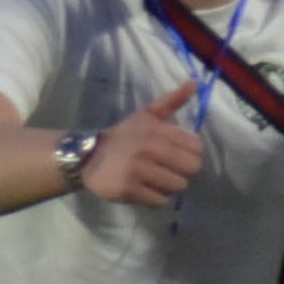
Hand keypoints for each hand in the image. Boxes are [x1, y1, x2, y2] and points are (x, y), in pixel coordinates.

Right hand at [72, 107, 203, 208]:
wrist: (87, 157)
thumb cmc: (123, 136)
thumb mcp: (146, 115)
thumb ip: (172, 100)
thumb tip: (195, 82)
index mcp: (157, 130)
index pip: (196, 147)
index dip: (190, 152)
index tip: (177, 153)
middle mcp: (149, 149)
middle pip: (191, 168)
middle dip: (182, 171)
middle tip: (168, 169)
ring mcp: (138, 170)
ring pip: (177, 186)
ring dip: (169, 185)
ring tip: (156, 179)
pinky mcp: (129, 189)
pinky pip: (160, 200)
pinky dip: (156, 198)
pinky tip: (145, 189)